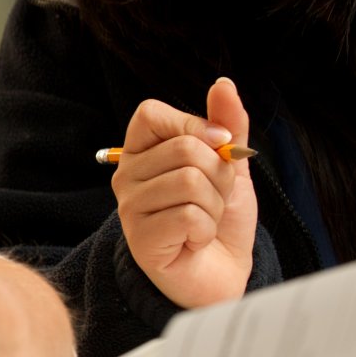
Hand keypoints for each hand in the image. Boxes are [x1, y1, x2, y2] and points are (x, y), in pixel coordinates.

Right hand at [112, 77, 257, 307]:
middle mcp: (126, 176)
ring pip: (190, 182)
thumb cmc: (218, 218)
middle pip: (185, 149)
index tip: (218, 146)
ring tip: (204, 221)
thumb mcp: (229, 166)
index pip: (151, 114)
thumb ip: (227, 126)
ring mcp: (129, 208)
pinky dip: (207, 229)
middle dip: (219, 175)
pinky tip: (195, 240)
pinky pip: (189, 216)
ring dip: (215, 206)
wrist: (220, 273)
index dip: (193, 124)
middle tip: (212, 199)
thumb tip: (223, 83)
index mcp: (141, 151)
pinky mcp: (141, 240)